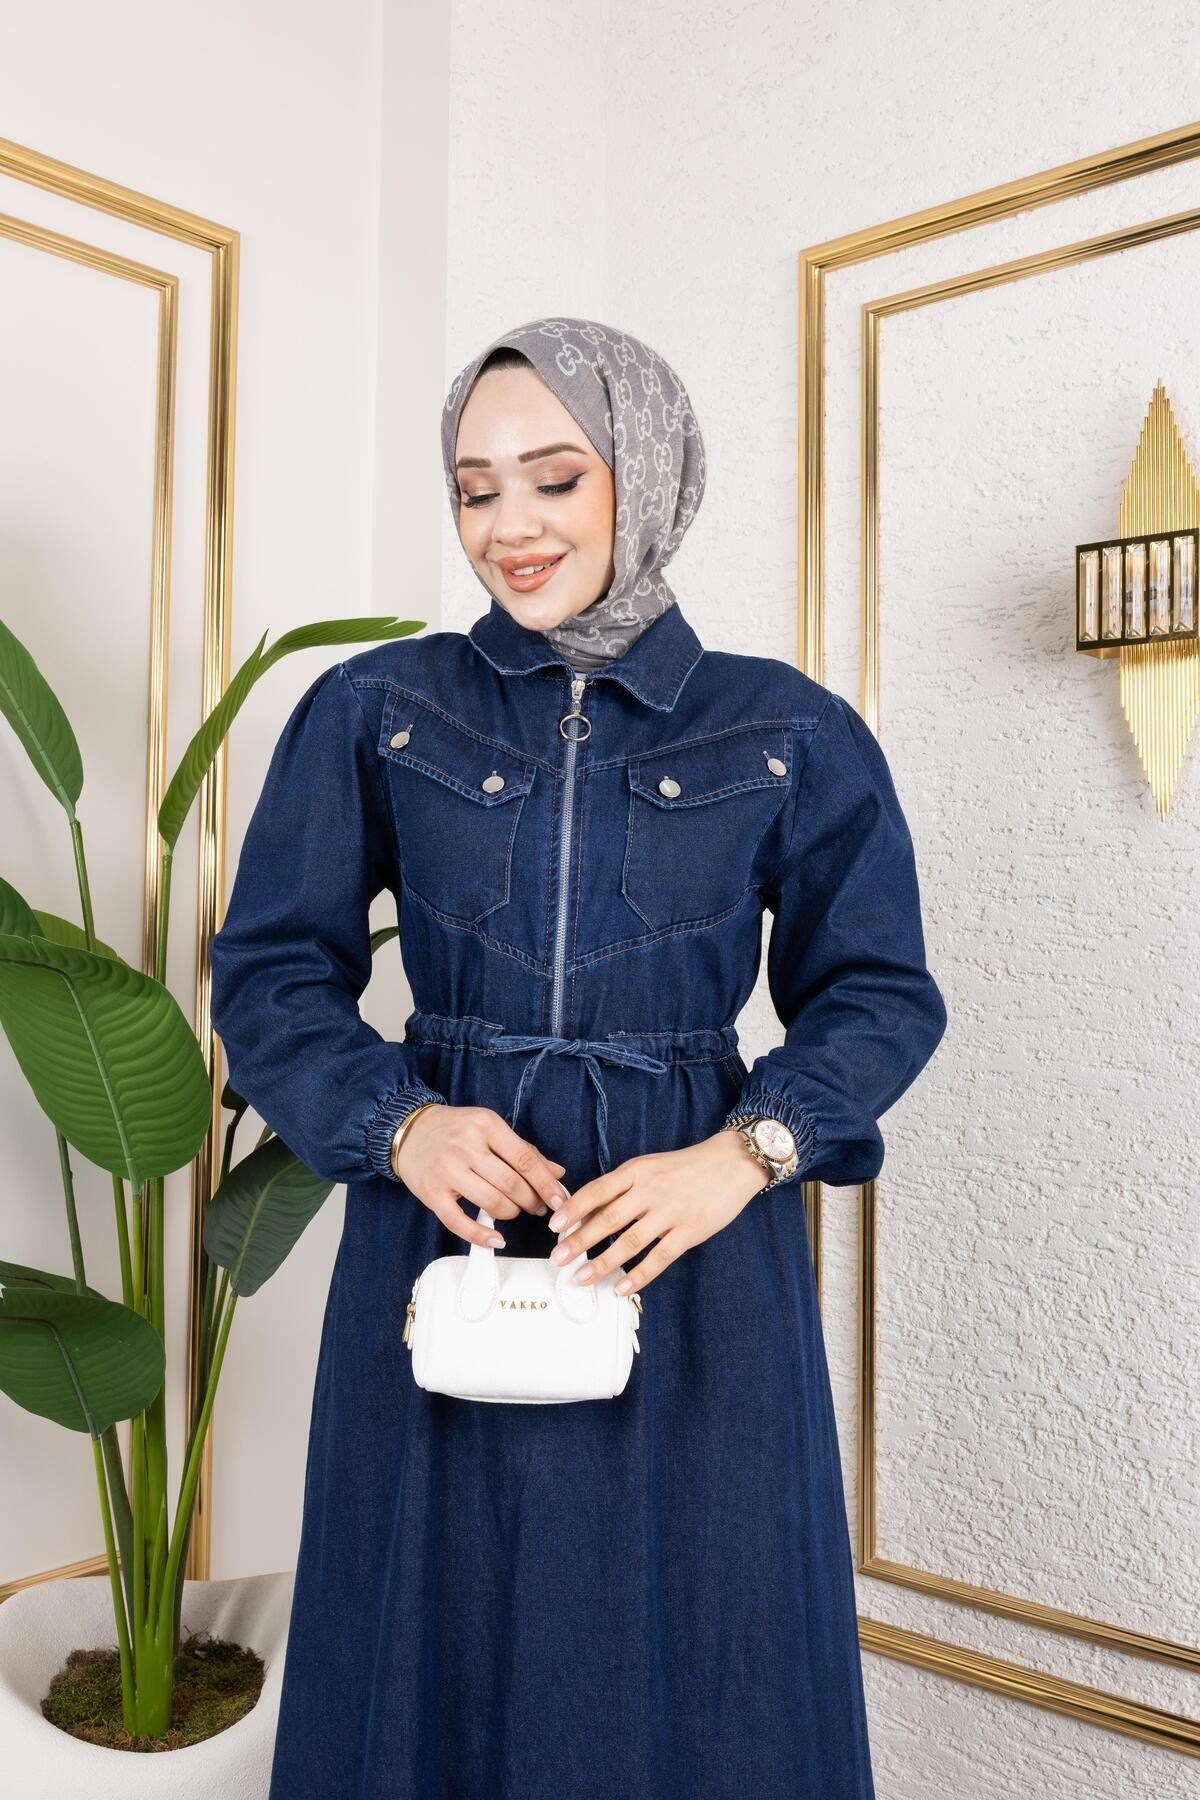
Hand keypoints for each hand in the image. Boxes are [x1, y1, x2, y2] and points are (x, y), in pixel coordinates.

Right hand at [393, 1105, 567, 1248]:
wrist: (408, 1130)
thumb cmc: (455, 1129)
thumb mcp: (490, 1128)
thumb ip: (523, 1150)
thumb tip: (558, 1173)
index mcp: (486, 1125)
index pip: (525, 1160)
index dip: (546, 1184)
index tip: (560, 1200)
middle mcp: (466, 1146)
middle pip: (511, 1184)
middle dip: (531, 1201)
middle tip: (538, 1208)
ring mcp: (446, 1170)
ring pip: (491, 1202)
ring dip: (511, 1213)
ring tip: (515, 1211)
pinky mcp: (431, 1193)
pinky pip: (459, 1222)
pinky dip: (481, 1235)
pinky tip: (497, 1239)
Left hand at [546, 1128, 768, 1297]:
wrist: (732, 1163)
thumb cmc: (685, 1167)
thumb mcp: (649, 1166)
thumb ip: (622, 1187)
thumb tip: (587, 1211)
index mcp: (637, 1171)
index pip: (598, 1190)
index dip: (573, 1208)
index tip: (553, 1226)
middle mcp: (651, 1190)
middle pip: (608, 1218)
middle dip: (579, 1240)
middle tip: (557, 1259)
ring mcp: (671, 1212)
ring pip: (630, 1242)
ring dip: (603, 1262)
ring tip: (581, 1277)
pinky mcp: (690, 1231)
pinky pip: (660, 1257)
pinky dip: (639, 1276)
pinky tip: (621, 1288)